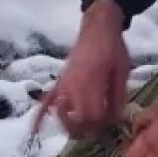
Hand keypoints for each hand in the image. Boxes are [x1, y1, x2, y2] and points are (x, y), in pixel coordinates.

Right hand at [34, 0, 130, 138]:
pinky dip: (40, 115)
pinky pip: (46, 99)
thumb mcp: (122, 71)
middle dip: (88, 129)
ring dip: (70, 124)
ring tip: (81, 128)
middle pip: (76, 120)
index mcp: (91, 82)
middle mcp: (73, 85)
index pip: (92, 116)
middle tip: (99, 127)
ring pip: (62, 113)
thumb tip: (115, 120)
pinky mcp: (59, 81)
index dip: (102, 125)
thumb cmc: (113, 47)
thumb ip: (118, 97)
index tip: (111, 123)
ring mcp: (63, 83)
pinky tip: (35, 129)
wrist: (98, 27)